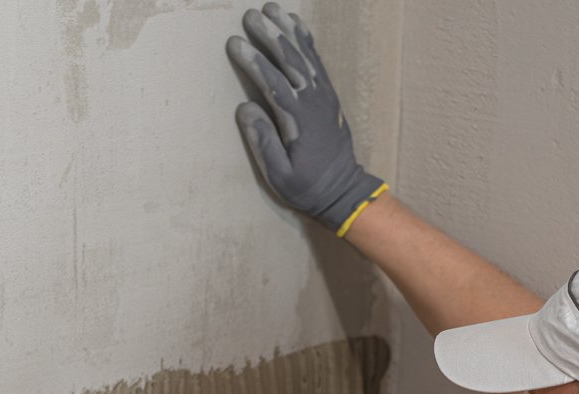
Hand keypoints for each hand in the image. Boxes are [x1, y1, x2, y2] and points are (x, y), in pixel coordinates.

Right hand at [227, 3, 386, 234]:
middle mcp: (314, 102)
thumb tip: (245, 109)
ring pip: (305, 55)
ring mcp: (324, 95)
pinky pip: (317, 61)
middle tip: (249, 16)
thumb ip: (263, 142)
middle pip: (291, 61)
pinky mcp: (329, 94)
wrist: (343, 190)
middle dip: (269, 35)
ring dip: (287, 30)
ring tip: (270, 8)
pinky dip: (306, 40)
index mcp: (298, 121)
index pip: (273, 83)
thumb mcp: (280, 176)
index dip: (254, 62)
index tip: (234, 44)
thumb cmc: (307, 187)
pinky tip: (295, 23)